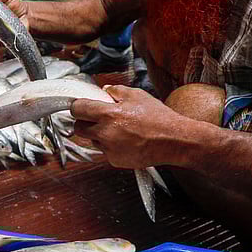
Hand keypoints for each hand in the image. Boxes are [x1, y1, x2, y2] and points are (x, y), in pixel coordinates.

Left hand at [69, 85, 186, 168]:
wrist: (174, 141)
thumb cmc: (158, 118)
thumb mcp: (137, 96)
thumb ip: (116, 91)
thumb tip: (103, 91)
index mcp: (108, 114)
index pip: (77, 110)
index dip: (78, 107)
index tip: (81, 107)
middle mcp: (105, 133)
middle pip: (78, 128)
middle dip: (84, 122)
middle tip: (96, 119)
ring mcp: (109, 149)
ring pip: (92, 141)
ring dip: (98, 135)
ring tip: (118, 130)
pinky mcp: (115, 160)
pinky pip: (105, 151)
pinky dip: (111, 146)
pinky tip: (126, 141)